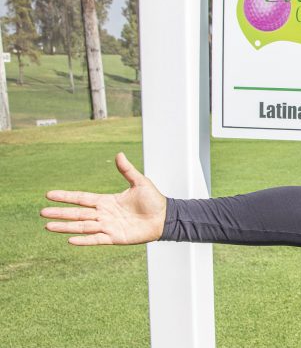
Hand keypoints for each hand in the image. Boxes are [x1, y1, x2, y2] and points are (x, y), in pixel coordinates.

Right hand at [41, 153, 166, 245]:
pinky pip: (96, 239)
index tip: (49, 195)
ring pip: (82, 227)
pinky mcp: (114, 238)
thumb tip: (119, 154)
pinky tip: (70, 240)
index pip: (81, 199)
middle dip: (60, 213)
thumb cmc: (153, 200)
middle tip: (42, 213)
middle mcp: (104, 214)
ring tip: (48, 226)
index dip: (66, 197)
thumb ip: (127, 170)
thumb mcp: (140, 182)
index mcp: (106, 201)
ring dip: (65, 227)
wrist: (165, 218)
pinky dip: (83, 240)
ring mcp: (108, 226)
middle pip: (77, 213)